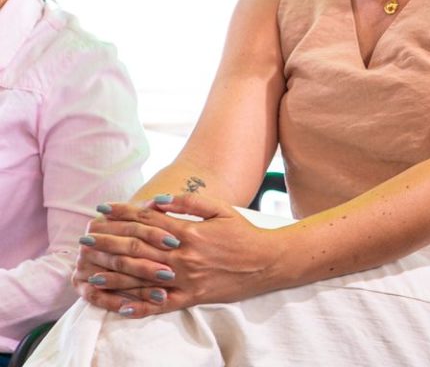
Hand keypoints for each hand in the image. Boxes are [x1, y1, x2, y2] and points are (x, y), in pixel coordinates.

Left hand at [76, 193, 279, 317]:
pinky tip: (118, 305)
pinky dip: (139, 306)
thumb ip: (190, 202)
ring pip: (141, 279)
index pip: (147, 222)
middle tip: (84, 239)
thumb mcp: (221, 209)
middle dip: (107, 243)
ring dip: (112, 275)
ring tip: (88, 271)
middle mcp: (183, 257)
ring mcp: (186, 280)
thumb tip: (158, 200)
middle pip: (137, 249)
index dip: (122, 214)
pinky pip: (160, 305)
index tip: (101, 210)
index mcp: (190, 233)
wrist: (268, 262)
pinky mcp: (191, 298)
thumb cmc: (243, 233)